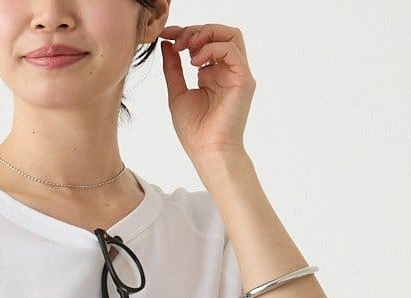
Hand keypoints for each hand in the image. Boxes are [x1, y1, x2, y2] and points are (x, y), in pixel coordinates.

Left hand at [158, 22, 254, 162]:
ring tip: (187, 46)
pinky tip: (196, 62)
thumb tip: (167, 44)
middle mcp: (227, 71)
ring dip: (206, 33)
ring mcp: (237, 75)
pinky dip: (212, 48)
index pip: (204, 41)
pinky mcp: (244, 80)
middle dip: (195, 30)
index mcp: (212, 74)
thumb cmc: (195, 132)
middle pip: (219, 33)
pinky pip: (232, 50)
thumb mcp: (177, 93)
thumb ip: (173, 68)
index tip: (166, 35)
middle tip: (176, 40)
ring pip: (230, 35)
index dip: (184, 33)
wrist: (208, 153)